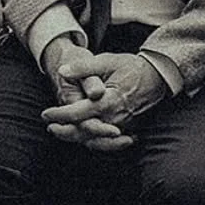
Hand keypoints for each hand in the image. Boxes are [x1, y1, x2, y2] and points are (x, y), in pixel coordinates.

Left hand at [40, 45, 166, 151]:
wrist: (159, 76)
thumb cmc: (131, 67)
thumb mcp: (106, 61)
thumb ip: (83, 67)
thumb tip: (62, 71)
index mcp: (108, 101)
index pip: (77, 113)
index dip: (59, 115)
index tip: (45, 114)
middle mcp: (115, 118)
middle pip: (84, 132)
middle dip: (64, 132)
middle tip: (50, 127)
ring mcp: (123, 126)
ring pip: (96, 141)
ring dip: (78, 139)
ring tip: (62, 133)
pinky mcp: (129, 129)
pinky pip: (109, 143)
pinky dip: (96, 144)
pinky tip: (85, 140)